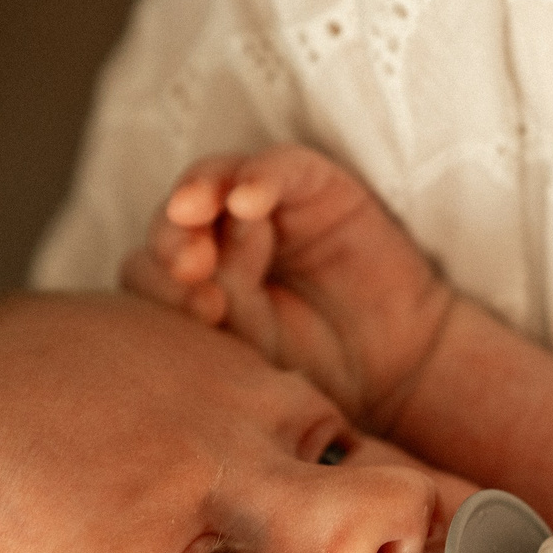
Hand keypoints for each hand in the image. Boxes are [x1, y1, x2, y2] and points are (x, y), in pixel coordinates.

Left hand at [120, 145, 455, 425]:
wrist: (403, 377)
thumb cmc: (323, 386)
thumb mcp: (251, 377)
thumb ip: (205, 351)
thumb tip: (149, 343)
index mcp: (196, 293)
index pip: (149, 274)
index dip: (158, 286)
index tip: (199, 316)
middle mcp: (222, 247)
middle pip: (171, 225)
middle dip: (171, 241)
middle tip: (190, 268)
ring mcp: (267, 213)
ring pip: (213, 180)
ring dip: (196, 193)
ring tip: (194, 214)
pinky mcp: (315, 187)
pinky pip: (278, 167)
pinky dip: (258, 176)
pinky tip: (247, 200)